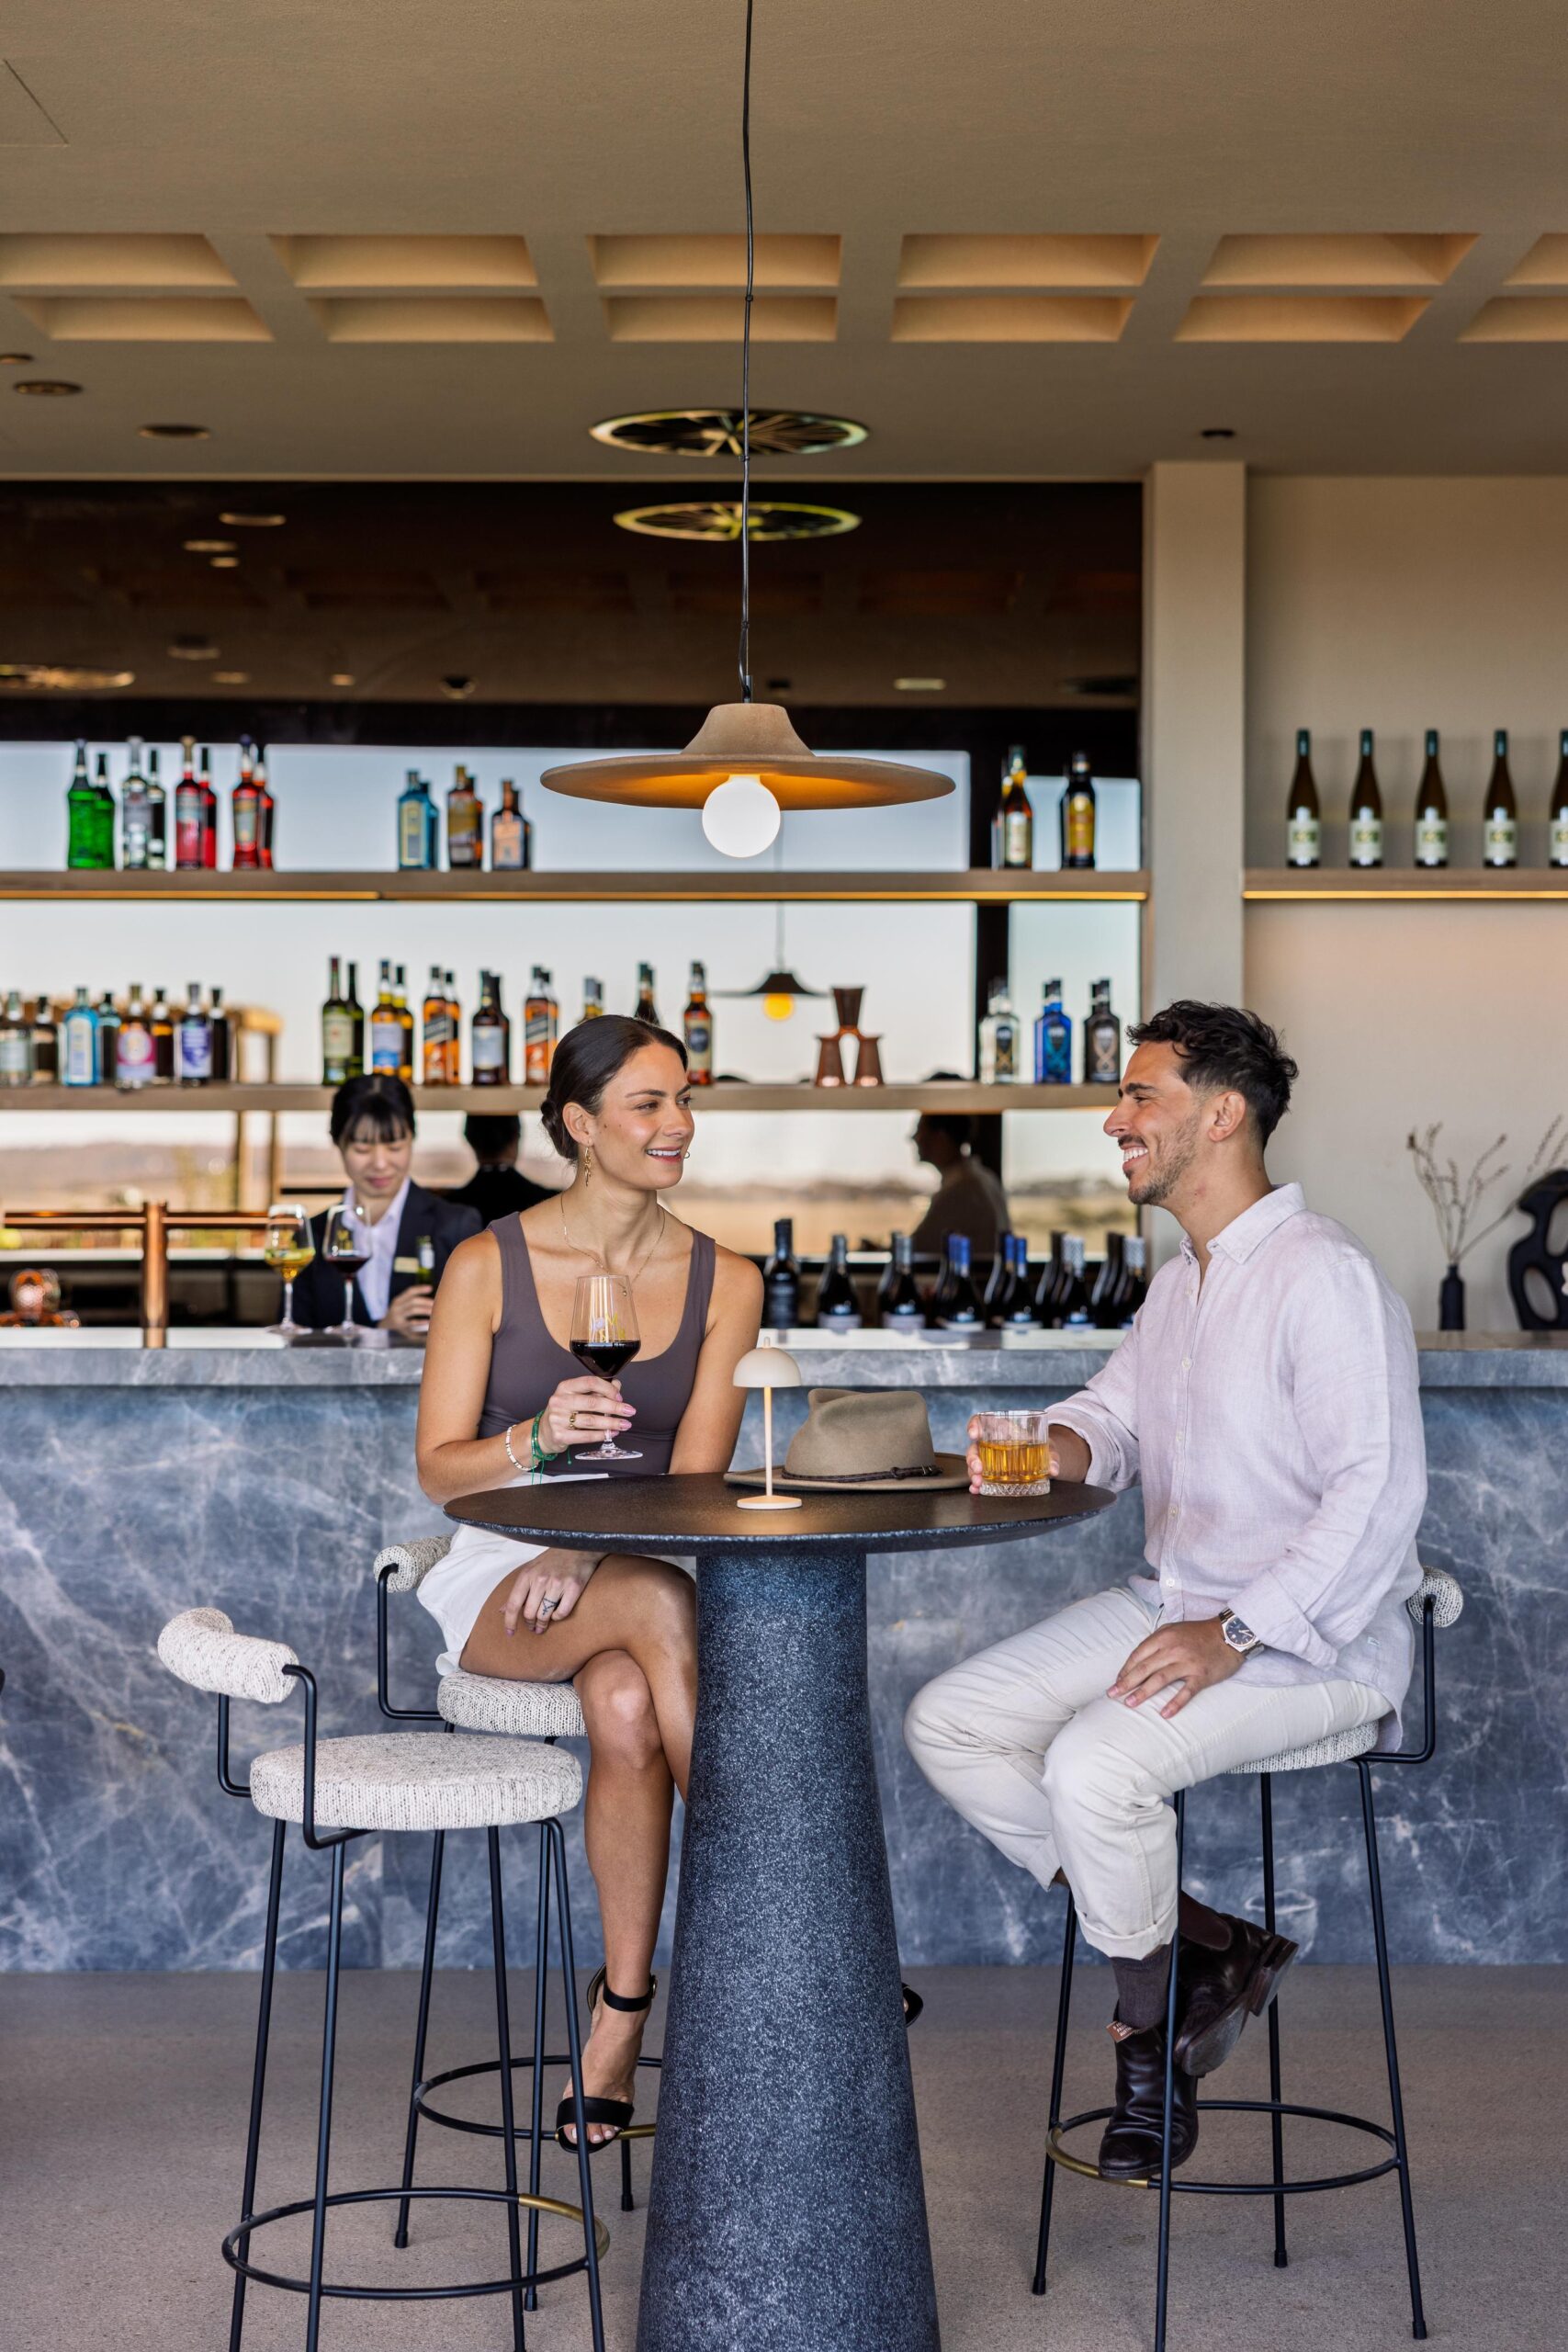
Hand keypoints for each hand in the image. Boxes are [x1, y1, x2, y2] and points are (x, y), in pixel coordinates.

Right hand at [381, 1285, 433, 1336]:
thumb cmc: (399, 1313)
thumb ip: (411, 1299)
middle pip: (413, 1301)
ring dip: (425, 1310)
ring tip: (434, 1311)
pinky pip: (411, 1322)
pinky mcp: (400, 1325)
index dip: (420, 1289)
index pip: (410, 1291)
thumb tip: (430, 1291)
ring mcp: (397, 1316)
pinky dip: (420, 1321)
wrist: (385, 1325)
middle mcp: (397, 1306)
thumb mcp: (401, 1304)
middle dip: (425, 1301)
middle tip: (436, 1303)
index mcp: (398, 1299)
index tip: (431, 1288)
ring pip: (413, 1310)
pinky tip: (428, 1321)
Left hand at [503, 1553, 601, 1636]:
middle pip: (529, 1613)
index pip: (513, 1604)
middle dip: (530, 1623)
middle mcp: (541, 1579)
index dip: (510, 1621)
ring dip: (543, 1623)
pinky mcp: (574, 1587)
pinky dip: (557, 1617)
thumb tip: (502, 1610)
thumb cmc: (552, 1560)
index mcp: (527, 1574)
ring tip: (543, 1625)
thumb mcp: (531, 1570)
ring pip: (544, 1615)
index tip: (510, 1633)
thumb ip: (518, 1590)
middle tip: (533, 1626)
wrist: (578, 1546)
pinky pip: (562, 1612)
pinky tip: (556, 1614)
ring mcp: (558, 1583)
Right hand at [541, 1373, 634, 1454]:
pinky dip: (602, 1435)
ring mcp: (557, 1419)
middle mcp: (559, 1401)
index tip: (620, 1397)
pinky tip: (611, 1433)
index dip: (608, 1389)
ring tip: (624, 1424)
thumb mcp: (577, 1397)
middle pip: (593, 1402)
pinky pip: (585, 1435)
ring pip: (591, 1420)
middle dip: (615, 1407)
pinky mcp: (559, 1435)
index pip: (590, 1382)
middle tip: (629, 1411)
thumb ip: (597, 1391)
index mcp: (565, 1387)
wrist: (544, 1432)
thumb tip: (617, 1385)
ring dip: (611, 1423)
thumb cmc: (564, 1412)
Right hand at [965, 1413, 1058, 1494]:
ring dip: (972, 1474)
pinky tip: (976, 1490)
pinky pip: (979, 1477)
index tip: (974, 1434)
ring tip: (978, 1484)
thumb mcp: (1048, 1448)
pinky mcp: (992, 1473)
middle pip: (975, 1447)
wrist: (1044, 1459)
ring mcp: (989, 1459)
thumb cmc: (1042, 1447)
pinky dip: (976, 1484)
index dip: (974, 1426)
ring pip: (974, 1464)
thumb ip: (1052, 1457)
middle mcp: (991, 1443)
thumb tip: (1054, 1469)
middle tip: (979, 1469)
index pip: (982, 1421)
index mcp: (1002, 1429)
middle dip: (973, 1458)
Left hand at [1107, 1616, 1243, 1718]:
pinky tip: (1164, 1714)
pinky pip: (1186, 1692)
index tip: (1117, 1681)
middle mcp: (1173, 1649)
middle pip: (1144, 1668)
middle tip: (1112, 1694)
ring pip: (1160, 1679)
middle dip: (1126, 1682)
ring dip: (1143, 1692)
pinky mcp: (1201, 1675)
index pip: (1138, 1655)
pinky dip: (1175, 1703)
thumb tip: (1139, 1657)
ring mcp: (1187, 1662)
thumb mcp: (1174, 1629)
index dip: (1126, 1669)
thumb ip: (1157, 1640)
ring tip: (1129, 1703)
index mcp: (1164, 1636)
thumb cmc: (1199, 1633)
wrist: (1231, 1634)